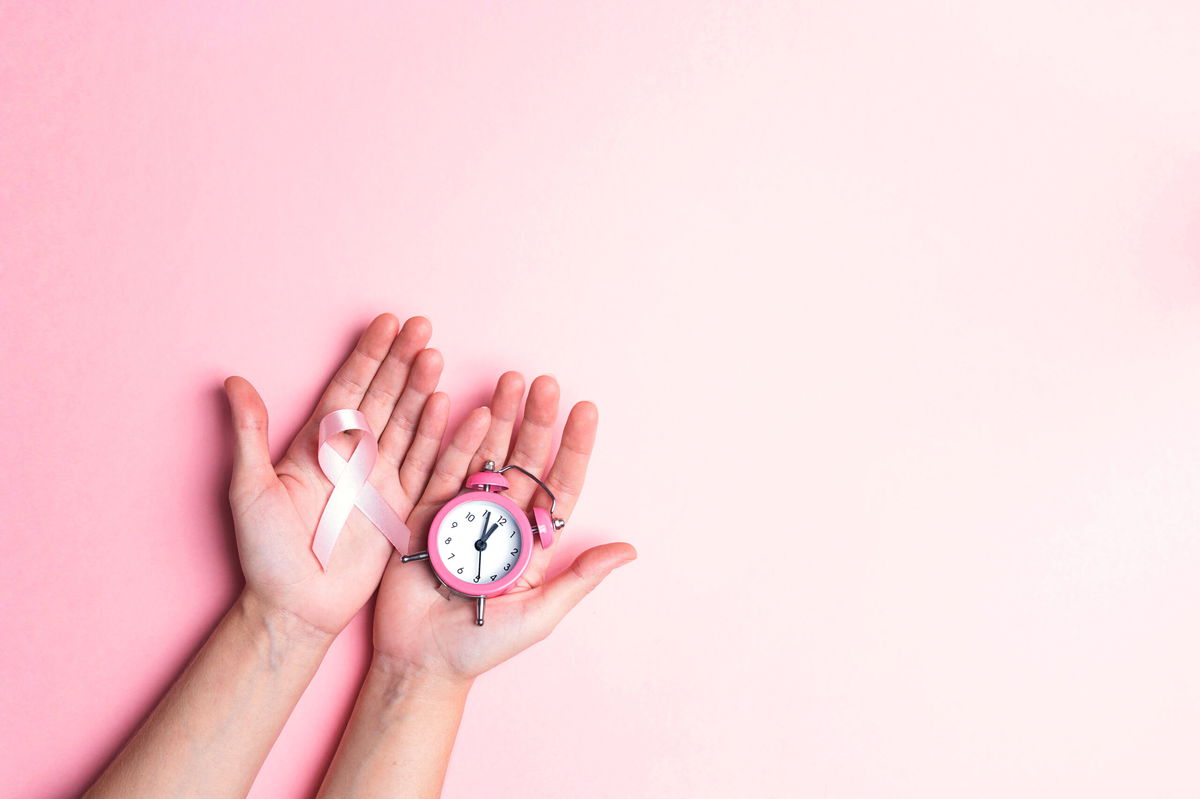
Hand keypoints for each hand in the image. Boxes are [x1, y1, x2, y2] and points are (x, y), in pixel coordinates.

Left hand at [222, 314, 449, 635]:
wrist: (295, 607)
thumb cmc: (264, 553)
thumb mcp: (249, 488)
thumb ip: (249, 432)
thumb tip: (233, 381)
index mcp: (317, 446)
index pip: (348, 388)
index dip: (367, 355)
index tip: (385, 323)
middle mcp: (353, 457)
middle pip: (384, 397)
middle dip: (402, 360)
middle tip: (421, 325)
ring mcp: (379, 480)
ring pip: (407, 423)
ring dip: (421, 389)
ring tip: (434, 355)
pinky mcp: (399, 507)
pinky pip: (423, 464)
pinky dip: (438, 436)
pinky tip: (448, 406)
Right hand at [372, 373, 636, 681]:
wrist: (423, 661)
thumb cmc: (483, 644)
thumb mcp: (540, 612)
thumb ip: (580, 577)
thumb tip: (629, 550)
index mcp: (532, 537)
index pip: (560, 483)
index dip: (574, 447)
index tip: (586, 409)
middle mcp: (501, 516)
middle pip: (525, 459)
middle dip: (537, 420)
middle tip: (546, 382)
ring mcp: (464, 510)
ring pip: (487, 454)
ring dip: (500, 417)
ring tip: (511, 380)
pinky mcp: (428, 511)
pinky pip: (444, 469)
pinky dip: (457, 440)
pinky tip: (470, 410)